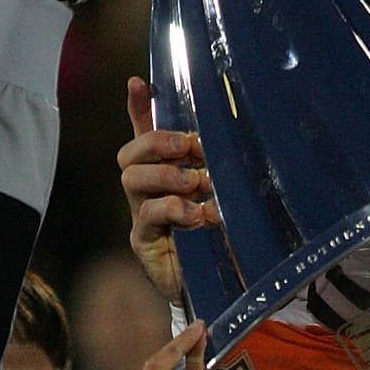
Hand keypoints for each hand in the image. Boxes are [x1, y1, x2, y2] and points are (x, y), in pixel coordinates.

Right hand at [117, 77, 218, 304]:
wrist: (221, 288)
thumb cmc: (226, 236)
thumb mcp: (229, 195)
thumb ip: (225, 170)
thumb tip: (240, 134)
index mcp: (166, 173)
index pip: (145, 134)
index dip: (138, 108)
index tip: (137, 81)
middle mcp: (148, 191)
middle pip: (129, 154)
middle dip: (157, 142)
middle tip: (190, 148)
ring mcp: (142, 215)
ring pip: (131, 179)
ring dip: (166, 174)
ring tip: (196, 184)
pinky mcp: (144, 241)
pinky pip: (146, 214)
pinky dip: (173, 209)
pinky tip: (198, 215)